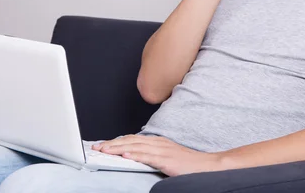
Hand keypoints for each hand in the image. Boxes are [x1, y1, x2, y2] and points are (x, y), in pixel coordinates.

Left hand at [93, 135, 222, 176]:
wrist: (207, 165)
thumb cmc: (189, 164)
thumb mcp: (167, 157)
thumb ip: (153, 156)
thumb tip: (136, 157)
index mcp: (158, 142)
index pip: (132, 139)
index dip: (116, 141)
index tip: (103, 144)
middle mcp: (158, 143)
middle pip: (130, 140)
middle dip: (112, 143)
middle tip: (97, 147)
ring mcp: (162, 150)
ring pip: (135, 146)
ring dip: (118, 148)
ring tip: (104, 150)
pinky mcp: (166, 159)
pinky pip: (147, 156)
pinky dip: (135, 155)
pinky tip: (125, 155)